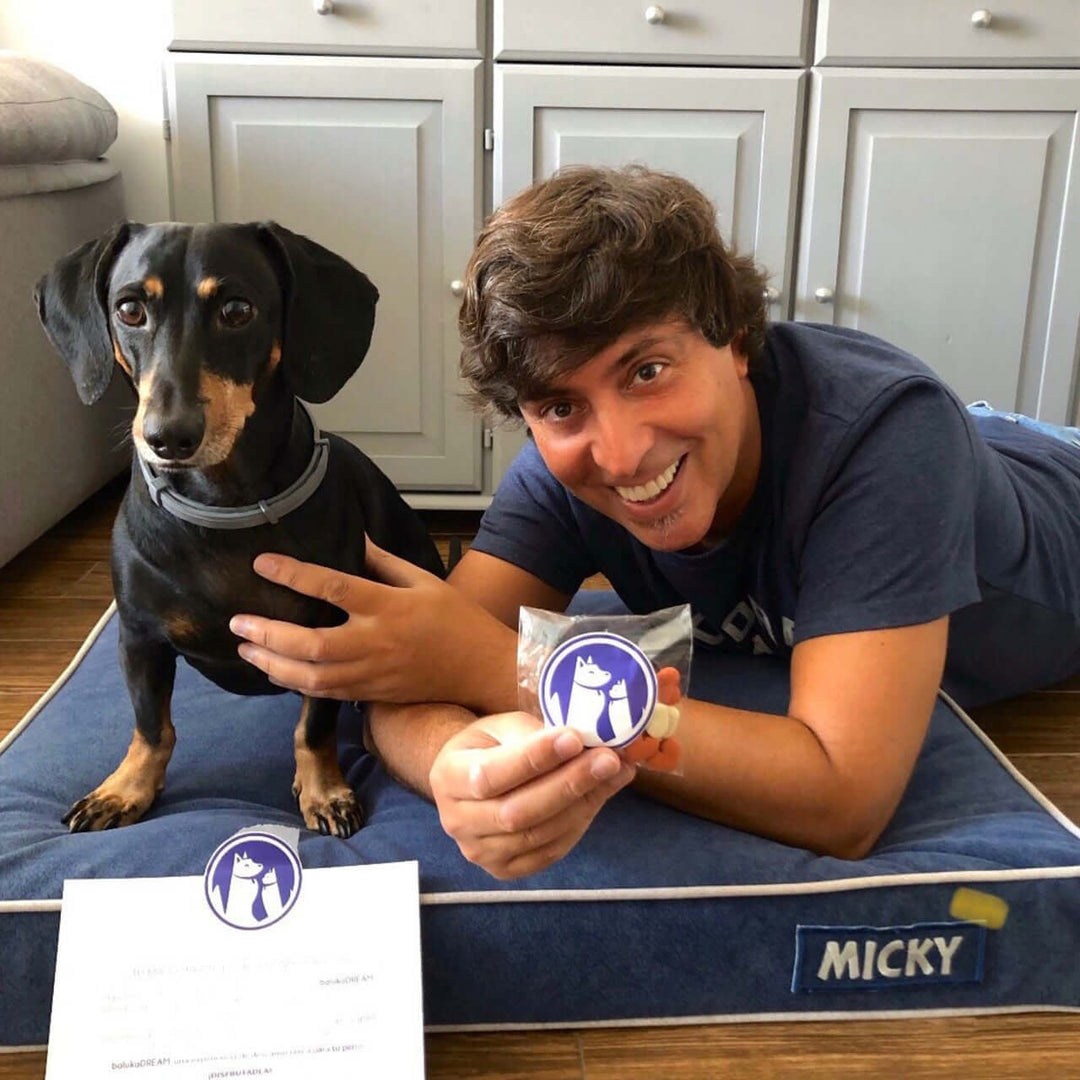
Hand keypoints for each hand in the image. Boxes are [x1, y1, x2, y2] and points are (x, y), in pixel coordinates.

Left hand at [229, 539, 512, 704]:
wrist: (482, 668)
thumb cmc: (456, 618)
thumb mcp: (424, 579)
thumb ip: (384, 561)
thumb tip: (353, 536)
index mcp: (388, 606)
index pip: (332, 587)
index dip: (294, 574)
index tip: (262, 563)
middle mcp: (376, 642)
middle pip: (311, 644)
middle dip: (269, 634)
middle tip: (238, 621)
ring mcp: (373, 673)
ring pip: (312, 677)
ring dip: (273, 664)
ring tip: (247, 648)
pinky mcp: (373, 693)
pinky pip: (327, 692)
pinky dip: (296, 683)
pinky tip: (276, 670)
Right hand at [430, 712, 636, 879]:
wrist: (471, 779)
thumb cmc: (489, 745)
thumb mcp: (501, 726)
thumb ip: (533, 734)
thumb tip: (583, 742)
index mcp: (447, 777)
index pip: (490, 774)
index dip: (534, 759)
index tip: (573, 739)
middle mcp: (456, 821)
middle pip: (517, 813)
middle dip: (569, 784)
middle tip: (608, 759)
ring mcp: (479, 852)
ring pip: (538, 835)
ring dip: (584, 803)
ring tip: (616, 772)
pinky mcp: (504, 869)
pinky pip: (550, 852)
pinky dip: (581, 823)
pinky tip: (601, 795)